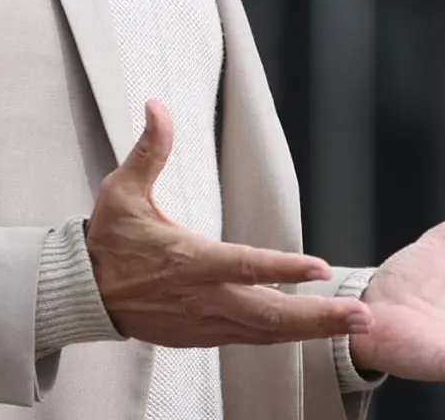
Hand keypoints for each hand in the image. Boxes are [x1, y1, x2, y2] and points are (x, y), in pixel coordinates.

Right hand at [85, 101, 371, 346]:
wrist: (83, 294)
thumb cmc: (108, 240)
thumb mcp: (122, 190)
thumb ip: (149, 149)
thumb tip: (157, 105)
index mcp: (188, 260)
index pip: (243, 265)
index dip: (282, 268)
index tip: (320, 268)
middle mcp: (203, 297)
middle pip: (268, 313)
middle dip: (318, 316)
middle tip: (362, 315)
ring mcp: (205, 322)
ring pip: (266, 332)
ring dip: (313, 330)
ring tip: (356, 325)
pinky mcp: (203, 335)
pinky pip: (252, 340)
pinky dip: (286, 337)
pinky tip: (317, 332)